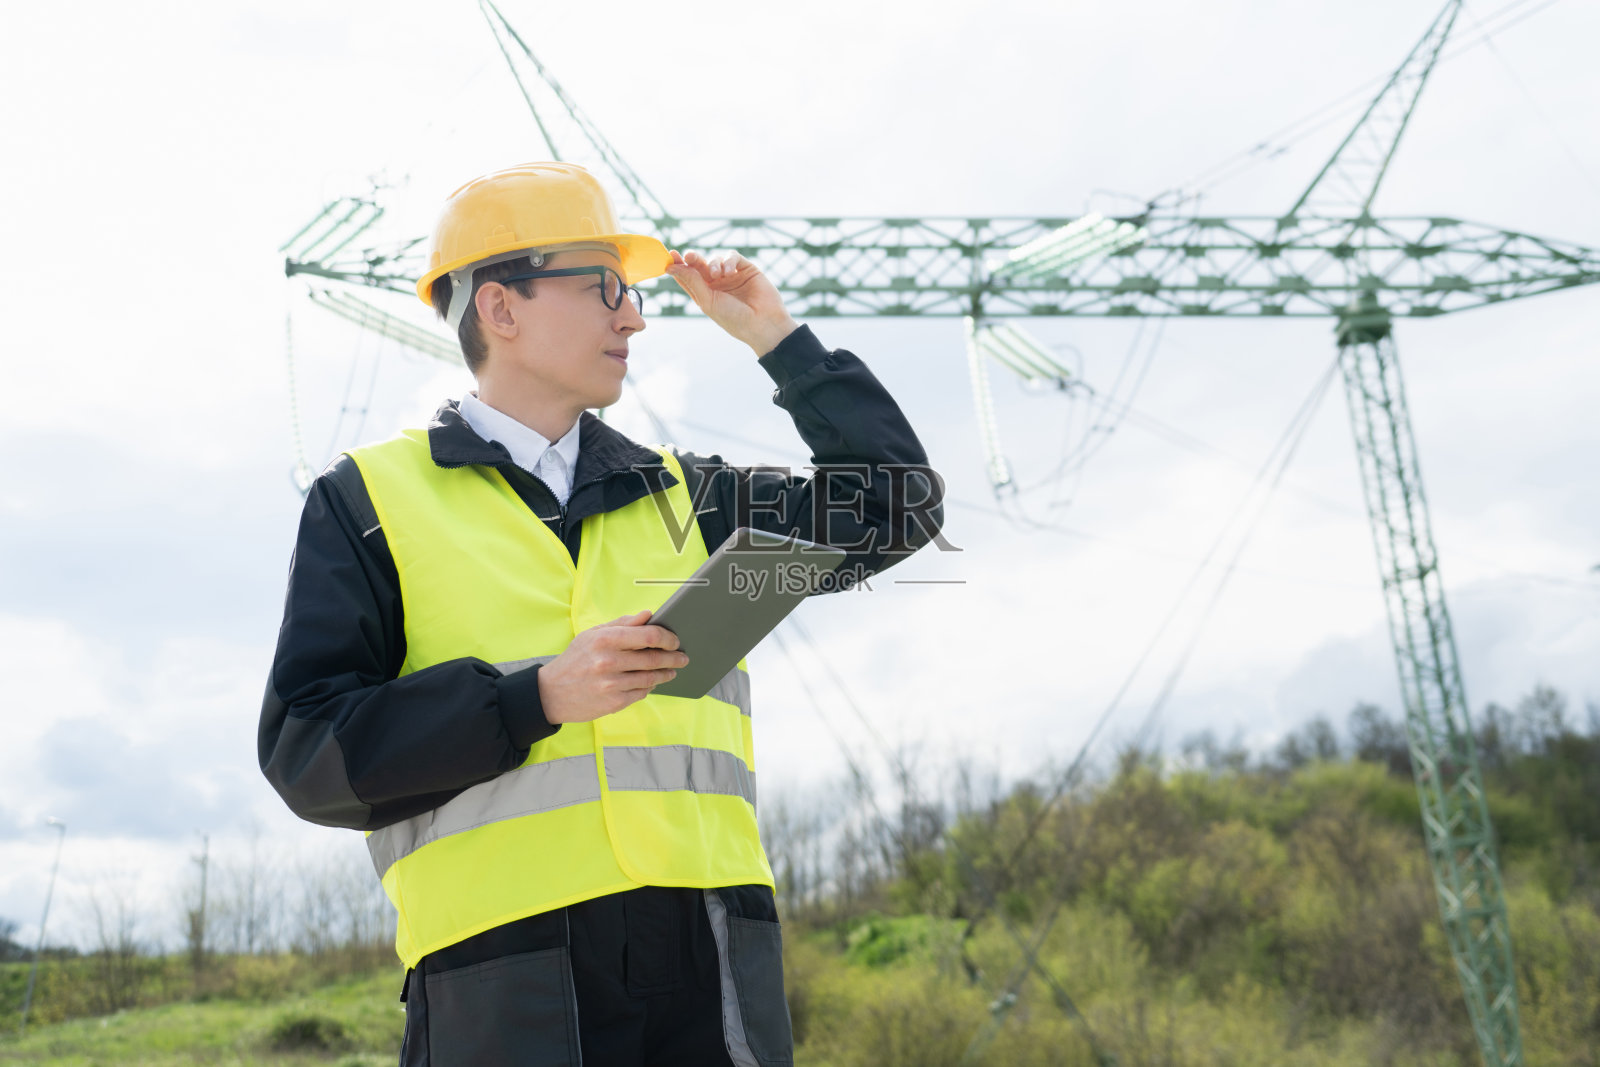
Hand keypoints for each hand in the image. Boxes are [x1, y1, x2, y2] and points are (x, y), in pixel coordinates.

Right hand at [537, 611, 689, 723]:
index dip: (668, 638)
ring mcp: (612, 684)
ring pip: (650, 678)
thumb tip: (649, 615)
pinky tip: (651, 683)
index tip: (675, 641)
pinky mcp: (613, 703)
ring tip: (671, 671)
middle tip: (682, 658)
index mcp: (605, 639)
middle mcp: (609, 661)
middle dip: (673, 658)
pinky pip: (641, 693)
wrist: (551, 693)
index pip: (648, 636)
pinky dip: (649, 687)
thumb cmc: (576, 659)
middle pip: (654, 659)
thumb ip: (622, 624)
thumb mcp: (593, 634)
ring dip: (666, 674)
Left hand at [666, 249, 799, 355]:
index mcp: (705, 294)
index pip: (688, 276)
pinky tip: (729, 271)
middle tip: (688, 256)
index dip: (678, 266)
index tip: (670, 257)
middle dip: (693, 259)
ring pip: (715, 259)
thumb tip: (671, 267)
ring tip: (718, 275)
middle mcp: (717, 284)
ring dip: (713, 263)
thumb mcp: (708, 301)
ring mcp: (731, 276)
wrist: (763, 323)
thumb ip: (692, 281)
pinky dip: (728, 260)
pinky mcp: (746, 269)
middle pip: (699, 265)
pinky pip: (732, 257)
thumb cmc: (734, 318)